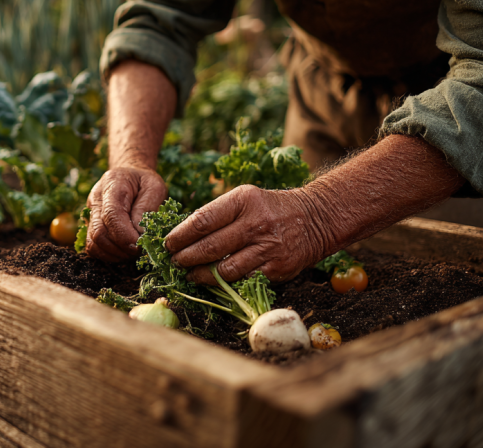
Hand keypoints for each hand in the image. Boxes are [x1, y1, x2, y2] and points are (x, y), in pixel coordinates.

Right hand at [86, 166, 167, 261]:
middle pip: (99, 232)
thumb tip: (140, 234)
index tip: (141, 245)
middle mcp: (95, 199)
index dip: (125, 235)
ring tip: (133, 251)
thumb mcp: (154, 187)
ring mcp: (90, 213)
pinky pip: (93, 247)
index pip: (111, 215)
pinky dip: (108, 255)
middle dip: (122, 248)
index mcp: (112, 184)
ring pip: (94, 242)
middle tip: (141, 250)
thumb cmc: (144, 182)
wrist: (129, 174)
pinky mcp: (90, 225)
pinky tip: (124, 251)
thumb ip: (147, 208)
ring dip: (115, 253)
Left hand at [164, 185, 334, 284]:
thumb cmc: (269, 208)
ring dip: (202, 275)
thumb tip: (182, 235)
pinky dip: (225, 284)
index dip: (180, 235)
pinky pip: (243, 281)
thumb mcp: (244, 198)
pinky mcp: (277, 268)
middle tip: (174, 262)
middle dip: (186, 258)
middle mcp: (255, 223)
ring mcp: (267, 248)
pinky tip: (214, 282)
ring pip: (224, 269)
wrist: (315, 219)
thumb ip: (216, 214)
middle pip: (209, 247)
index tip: (168, 243)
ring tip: (190, 274)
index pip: (202, 220)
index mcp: (243, 200)